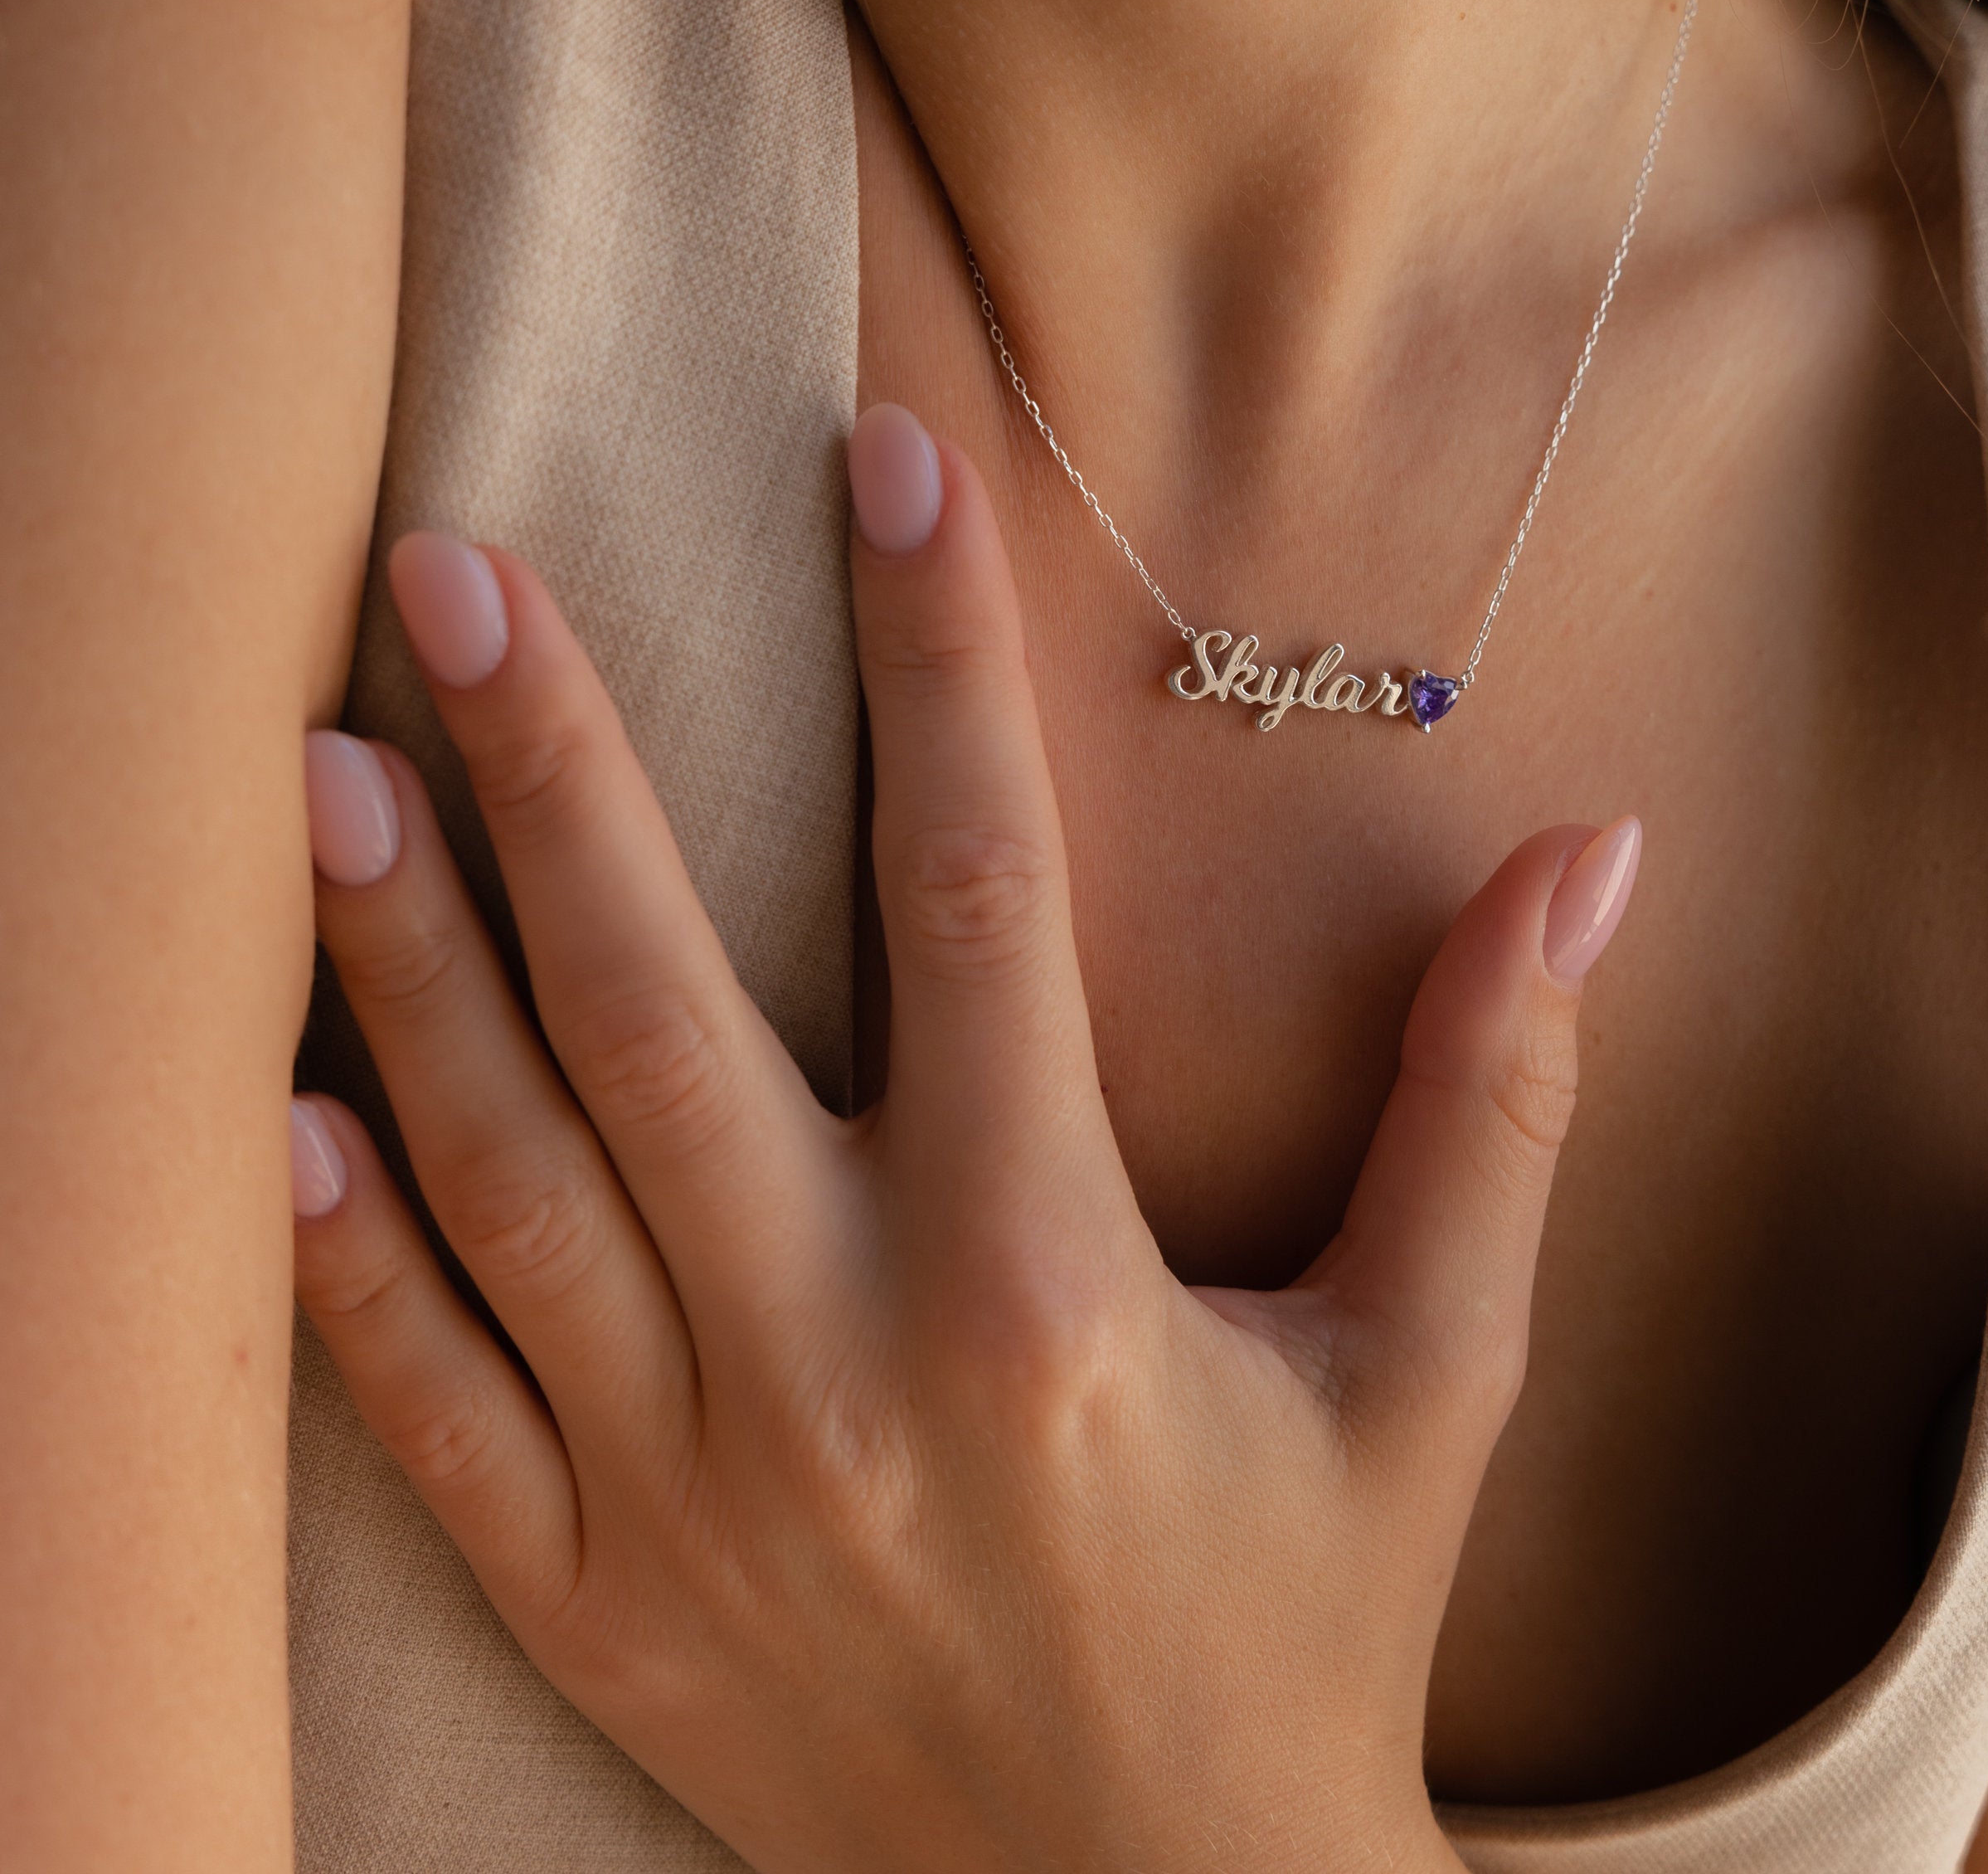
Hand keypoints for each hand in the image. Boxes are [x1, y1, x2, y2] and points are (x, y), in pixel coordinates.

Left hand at [288, 402, 1642, 1873]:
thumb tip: (1597, 856)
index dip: (936, 655)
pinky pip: (431, 1416)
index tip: (884, 458)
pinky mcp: (600, 1610)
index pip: (978, 897)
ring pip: (509, 1182)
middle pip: (658, 1015)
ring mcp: (688, 1501)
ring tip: (322, 773)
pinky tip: (286, 1111)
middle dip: (553, 771)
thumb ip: (1498, 1101)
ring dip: (403, 968)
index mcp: (1046, 1294)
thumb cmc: (1315, 1633)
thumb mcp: (1438, 1372)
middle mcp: (839, 1376)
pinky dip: (349, 1263)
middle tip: (451, 569)